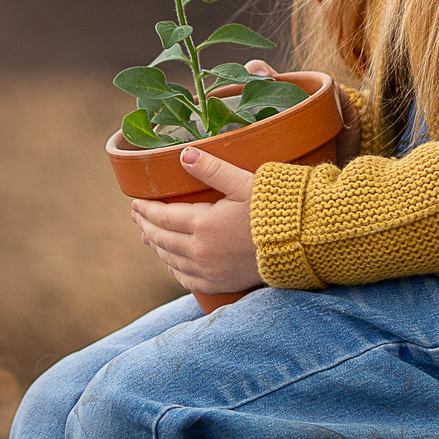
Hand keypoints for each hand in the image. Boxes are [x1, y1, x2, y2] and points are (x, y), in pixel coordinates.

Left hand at [130, 143, 264, 297]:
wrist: (301, 244)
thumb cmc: (275, 208)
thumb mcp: (243, 182)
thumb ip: (212, 169)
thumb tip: (184, 155)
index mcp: (203, 223)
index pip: (163, 217)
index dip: (147, 210)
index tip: (136, 203)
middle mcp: (201, 251)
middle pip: (162, 239)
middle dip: (147, 226)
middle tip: (138, 217)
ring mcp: (210, 270)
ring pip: (172, 260)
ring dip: (158, 248)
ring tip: (149, 238)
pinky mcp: (222, 283)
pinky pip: (189, 281)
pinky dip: (175, 271)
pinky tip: (172, 266)